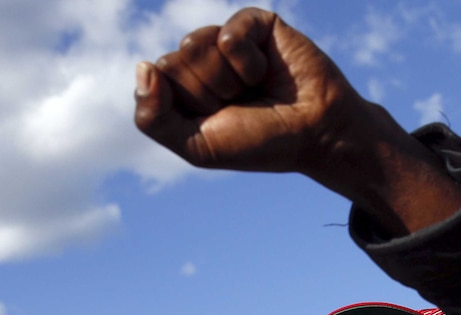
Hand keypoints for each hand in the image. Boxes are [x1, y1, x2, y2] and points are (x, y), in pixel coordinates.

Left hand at [135, 7, 460, 234]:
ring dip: (227, 79)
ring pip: (194, 44)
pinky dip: (247, 62)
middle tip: (242, 105)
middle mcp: (202, 62)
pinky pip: (228, 35)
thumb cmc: (261, 143)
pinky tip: (267, 71)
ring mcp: (227, 40)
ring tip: (255, 89)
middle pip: (172, 62)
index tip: (218, 120)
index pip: (153, 81)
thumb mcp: (197, 146)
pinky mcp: (254, 24)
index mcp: (184, 90)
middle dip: (207, 93)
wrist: (317, 133)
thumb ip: (152, 118)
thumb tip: (143, 65)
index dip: (185, 106)